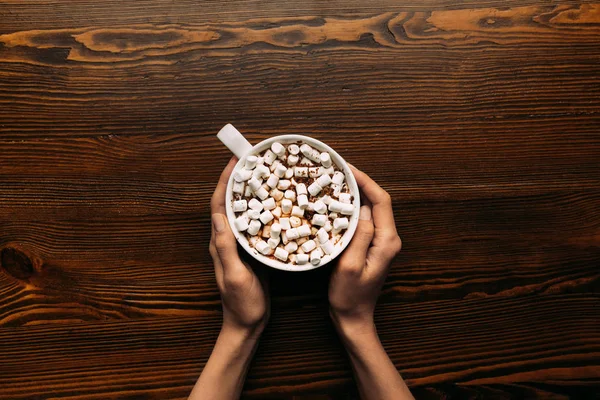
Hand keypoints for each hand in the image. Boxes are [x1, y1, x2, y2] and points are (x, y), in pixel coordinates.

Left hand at [210, 157, 269, 336]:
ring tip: (266, 174)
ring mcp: (240, 245)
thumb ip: (226, 247)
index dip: (225, 181)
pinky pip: (256, 224)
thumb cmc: (242, 303)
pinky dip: (263, 209)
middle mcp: (227, 240)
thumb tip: (218, 217)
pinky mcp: (252, 251)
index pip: (219, 205)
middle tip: (254, 160)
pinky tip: (277, 204)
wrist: (248, 324)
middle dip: (238, 179)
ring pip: (243, 211)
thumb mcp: (235, 276)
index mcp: (220, 243)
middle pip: (230, 202)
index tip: (235, 160)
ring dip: (251, 191)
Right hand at [329, 165, 401, 335]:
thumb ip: (360, 236)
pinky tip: (338, 203)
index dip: (366, 181)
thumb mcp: (350, 266)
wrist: (354, 317)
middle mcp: (389, 238)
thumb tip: (364, 208)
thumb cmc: (349, 296)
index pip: (382, 201)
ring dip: (356, 193)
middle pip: (378, 201)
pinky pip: (365, 219)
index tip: (347, 168)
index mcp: (387, 241)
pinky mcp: (372, 245)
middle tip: (339, 169)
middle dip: (360, 182)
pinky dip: (353, 207)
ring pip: (372, 208)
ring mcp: (382, 242)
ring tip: (337, 181)